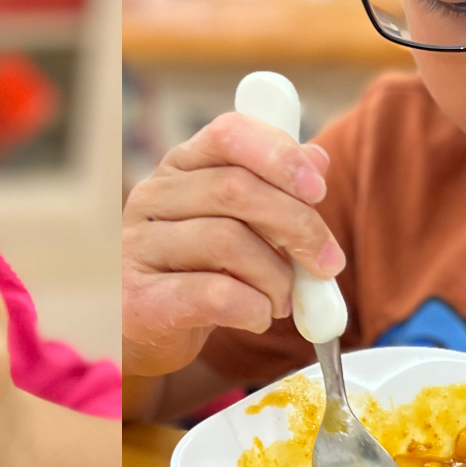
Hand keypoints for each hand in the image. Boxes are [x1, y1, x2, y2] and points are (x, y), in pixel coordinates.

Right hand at [122, 112, 343, 378]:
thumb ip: (274, 189)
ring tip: (284, 299)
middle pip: (236, 189)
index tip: (318, 191)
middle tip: (326, 263)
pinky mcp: (140, 300)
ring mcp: (139, 247)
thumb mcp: (238, 222)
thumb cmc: (198, 270)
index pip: (229, 134)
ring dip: (277, 277)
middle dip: (297, 226)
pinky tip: (258, 316)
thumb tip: (317, 159)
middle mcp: (151, 198)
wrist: (145, 332)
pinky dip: (254, 308)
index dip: (280, 156)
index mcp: (180, 167)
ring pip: (228, 242)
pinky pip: (215, 295)